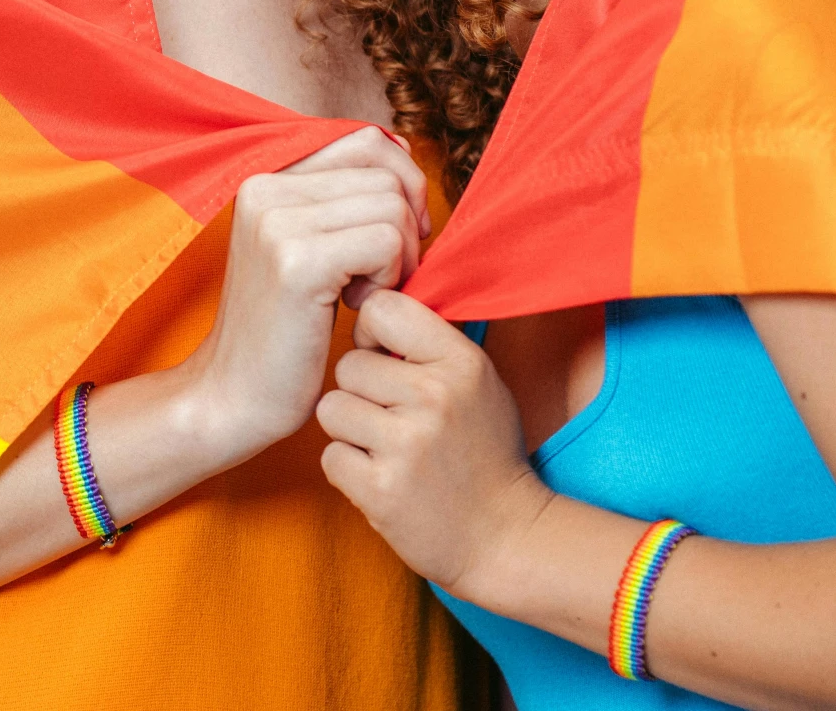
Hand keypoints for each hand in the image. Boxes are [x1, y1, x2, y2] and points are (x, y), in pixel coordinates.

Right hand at [175, 126, 427, 462]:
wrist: (232, 395)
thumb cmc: (283, 327)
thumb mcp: (305, 243)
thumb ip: (343, 195)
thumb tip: (405, 154)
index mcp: (266, 175)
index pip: (368, 140)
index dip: (402, 184)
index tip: (395, 238)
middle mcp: (265, 187)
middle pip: (386, 174)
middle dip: (404, 227)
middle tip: (377, 277)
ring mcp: (277, 222)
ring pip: (392, 206)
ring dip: (397, 257)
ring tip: (360, 294)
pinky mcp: (297, 262)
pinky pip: (385, 241)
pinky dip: (389, 277)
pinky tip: (356, 307)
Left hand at [315, 289, 554, 594]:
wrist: (506, 537)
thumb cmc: (484, 452)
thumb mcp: (477, 382)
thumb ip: (429, 343)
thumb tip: (370, 298)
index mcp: (460, 362)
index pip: (382, 309)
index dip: (371, 332)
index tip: (383, 357)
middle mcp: (434, 397)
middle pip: (347, 366)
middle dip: (361, 393)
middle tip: (394, 419)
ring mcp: (406, 445)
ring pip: (331, 408)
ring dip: (351, 431)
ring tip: (387, 449)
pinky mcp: (381, 489)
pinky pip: (330, 456)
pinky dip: (349, 470)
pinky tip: (384, 479)